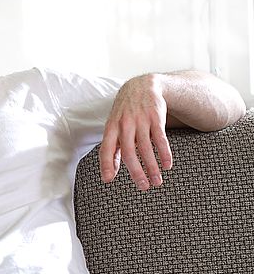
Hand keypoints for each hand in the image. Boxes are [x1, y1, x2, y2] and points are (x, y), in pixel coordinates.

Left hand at [99, 73, 172, 190]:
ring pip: (147, 148)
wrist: (142, 86)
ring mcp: (141, 120)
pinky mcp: (156, 117)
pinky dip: (165, 153)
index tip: (108, 180)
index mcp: (111, 128)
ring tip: (157, 181)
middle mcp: (125, 124)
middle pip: (129, 152)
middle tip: (143, 187)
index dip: (106, 164)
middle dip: (136, 172)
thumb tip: (109, 174)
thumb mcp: (114, 127)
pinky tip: (167, 165)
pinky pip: (161, 139)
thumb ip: (112, 149)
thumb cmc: (125, 113)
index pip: (106, 149)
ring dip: (152, 167)